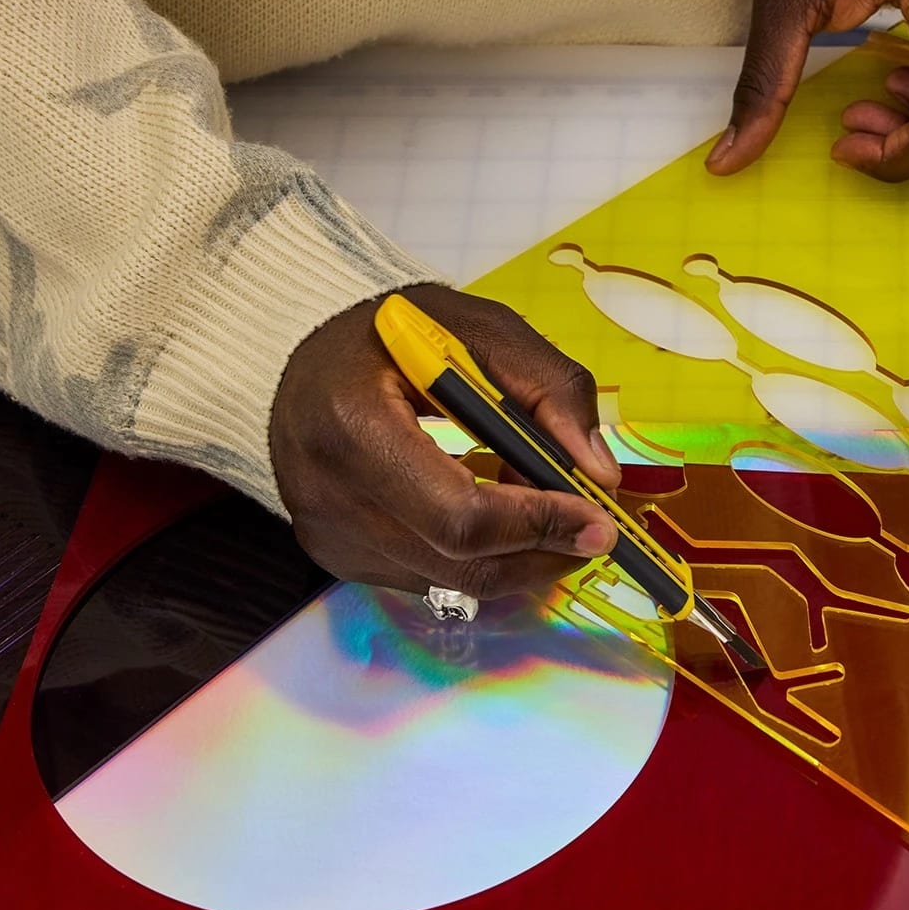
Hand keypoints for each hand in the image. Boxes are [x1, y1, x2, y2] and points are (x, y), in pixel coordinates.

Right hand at [270, 286, 622, 599]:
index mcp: (354, 425)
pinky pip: (432, 577)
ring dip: (519, 554)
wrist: (308, 359)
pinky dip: (481, 554)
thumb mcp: (480, 329)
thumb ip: (550, 388)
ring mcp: (330, 536)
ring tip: (544, 504)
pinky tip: (493, 509)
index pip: (461, 514)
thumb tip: (600, 473)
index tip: (599, 520)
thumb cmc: (395, 336)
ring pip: (455, 580)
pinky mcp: (338, 558)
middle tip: (596, 528)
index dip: (539, 524)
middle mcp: (329, 495)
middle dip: (544, 550)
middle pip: (463, 561)